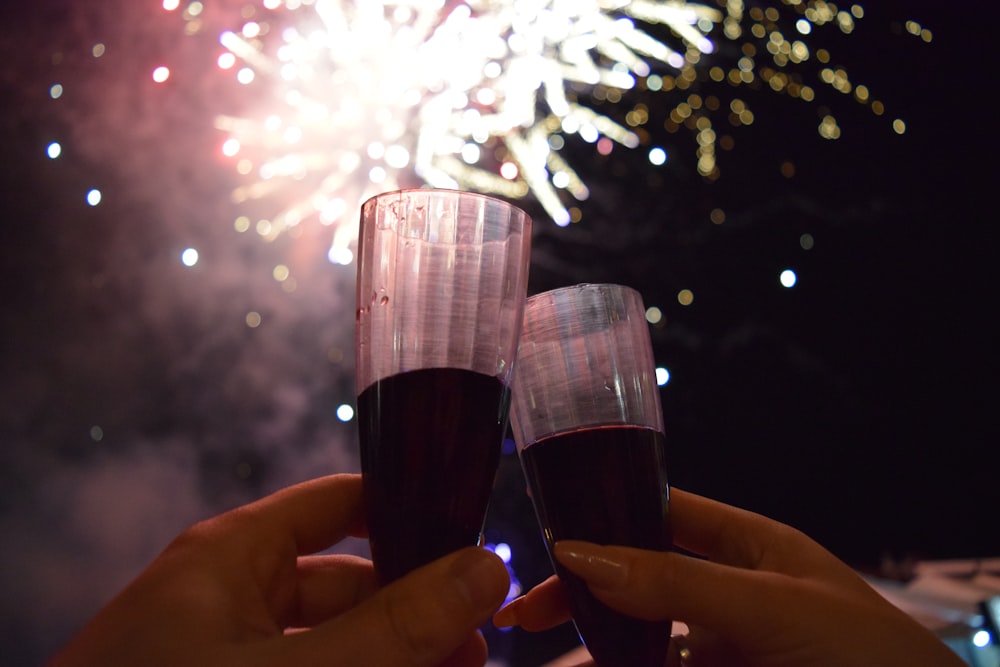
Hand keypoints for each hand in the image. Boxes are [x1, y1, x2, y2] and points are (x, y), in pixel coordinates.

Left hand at [50, 474, 509, 666]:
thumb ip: (397, 627)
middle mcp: (229, 599)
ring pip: (335, 641)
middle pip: (348, 582)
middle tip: (481, 640)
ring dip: (398, 653)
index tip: (476, 538)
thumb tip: (487, 569)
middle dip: (416, 607)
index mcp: (232, 555)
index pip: (339, 504)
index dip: (409, 511)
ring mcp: (224, 656)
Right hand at [494, 488, 963, 666]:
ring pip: (638, 637)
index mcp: (745, 546)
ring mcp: (722, 645)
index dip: (602, 519)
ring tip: (545, 650)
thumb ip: (677, 581)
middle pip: (635, 580)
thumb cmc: (870, 656)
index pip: (657, 514)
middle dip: (581, 591)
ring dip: (594, 644)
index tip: (548, 541)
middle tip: (527, 615)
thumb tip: (583, 553)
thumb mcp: (771, 606)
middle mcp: (727, 592)